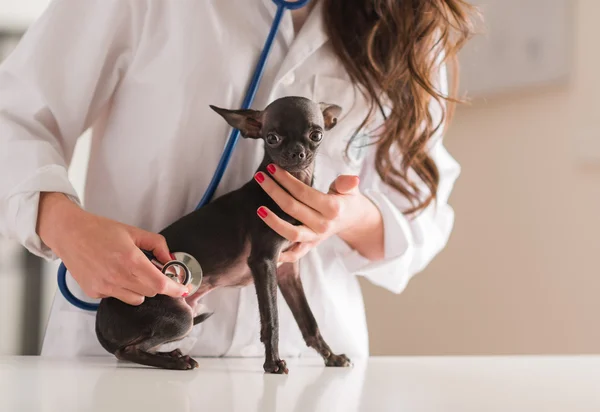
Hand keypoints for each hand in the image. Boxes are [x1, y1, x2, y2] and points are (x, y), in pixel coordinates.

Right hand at [37, 192, 187, 304]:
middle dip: (156, 283)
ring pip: (136, 299)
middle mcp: (118, 277)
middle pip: (151, 292)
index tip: (183, 290)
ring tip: (129, 271)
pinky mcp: (94, 292)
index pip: (160, 284)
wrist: (69, 233)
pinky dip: (122, 289)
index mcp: (131, 260)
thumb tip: (170, 260)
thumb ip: (157, 245)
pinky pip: (117, 297)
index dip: (175, 289)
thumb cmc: (100, 230)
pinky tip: (113, 273)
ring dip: (140, 289)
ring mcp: (105, 287)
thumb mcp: (134, 232)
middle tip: (150, 270)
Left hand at [254, 164, 382, 262]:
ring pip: (291, 233)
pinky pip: (294, 255)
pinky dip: (280, 255)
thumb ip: (346, 184)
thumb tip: (352, 179)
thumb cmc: (345, 200)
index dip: (286, 179)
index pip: (303, 192)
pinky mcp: (310, 246)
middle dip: (273, 190)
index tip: (272, 168)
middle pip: (292, 208)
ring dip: (273, 222)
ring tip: (259, 209)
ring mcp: (315, 237)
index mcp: (332, 208)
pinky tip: (264, 245)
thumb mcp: (349, 189)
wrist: (352, 220)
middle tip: (259, 177)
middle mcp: (322, 225)